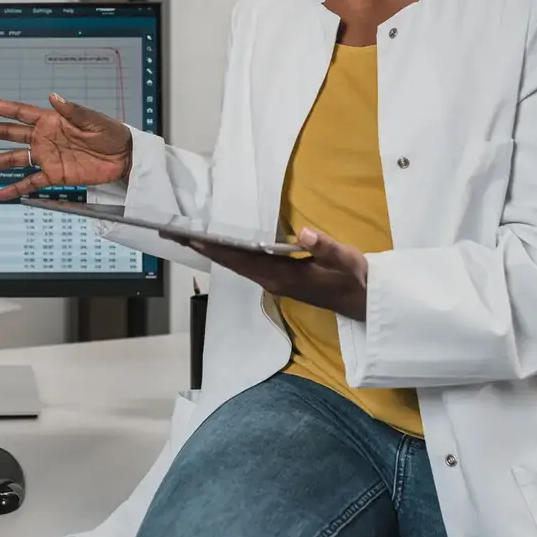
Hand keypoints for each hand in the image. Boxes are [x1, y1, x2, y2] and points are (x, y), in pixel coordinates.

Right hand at [0, 94, 132, 200]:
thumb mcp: (94, 120)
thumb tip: (53, 97)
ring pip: (13, 159)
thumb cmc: (112, 133)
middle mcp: (44, 138)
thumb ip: (72, 111)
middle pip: (8, 135)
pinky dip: (16, 188)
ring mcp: (47, 157)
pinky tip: (0, 194)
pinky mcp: (55, 175)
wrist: (125, 157)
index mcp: (51, 120)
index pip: (19, 112)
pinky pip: (31, 182)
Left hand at [166, 227, 369, 319]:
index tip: (190, 238)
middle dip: (202, 248)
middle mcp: (271, 280)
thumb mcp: (347, 260)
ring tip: (186, 236)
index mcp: (282, 276)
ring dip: (211, 251)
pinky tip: (217, 244)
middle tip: (172, 234)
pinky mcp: (277, 279)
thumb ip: (326, 247)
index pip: (241, 259)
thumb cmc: (355, 279)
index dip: (215, 248)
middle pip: (230, 262)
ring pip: (235, 264)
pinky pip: (245, 264)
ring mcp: (273, 281)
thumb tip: (305, 234)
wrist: (364, 301)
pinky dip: (227, 253)